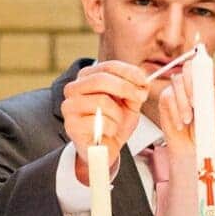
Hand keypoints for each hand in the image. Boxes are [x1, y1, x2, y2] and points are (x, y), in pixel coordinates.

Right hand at [60, 60, 149, 181]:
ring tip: (116, 121)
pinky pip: (99, 122)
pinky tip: (108, 132)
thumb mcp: (129, 103)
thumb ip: (135, 89)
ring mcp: (70, 106)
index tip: (144, 81)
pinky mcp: (71, 125)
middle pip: (101, 79)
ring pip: (101, 101)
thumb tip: (143, 81)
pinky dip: (111, 128)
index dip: (129, 72)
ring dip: (117, 114)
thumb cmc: (114, 123)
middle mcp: (73, 88)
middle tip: (139, 99)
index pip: (108, 67)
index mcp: (86, 78)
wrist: (104, 149)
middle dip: (126, 88)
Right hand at [153, 64, 214, 152]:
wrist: (193, 148)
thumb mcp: (214, 110)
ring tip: (188, 120)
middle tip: (195, 103)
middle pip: (189, 67)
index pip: (206, 65)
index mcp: (209, 83)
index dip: (204, 67)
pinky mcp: (166, 99)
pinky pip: (168, 97)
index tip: (204, 81)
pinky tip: (180, 124)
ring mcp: (179, 89)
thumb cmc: (207, 130)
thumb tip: (201, 78)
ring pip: (177, 82)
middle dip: (191, 83)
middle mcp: (193, 82)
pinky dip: (175, 112)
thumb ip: (208, 92)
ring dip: (183, 103)